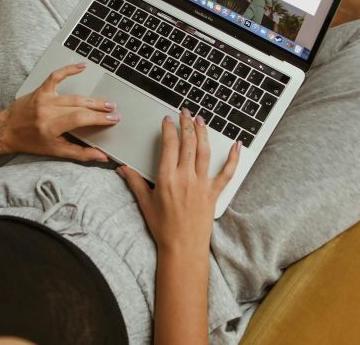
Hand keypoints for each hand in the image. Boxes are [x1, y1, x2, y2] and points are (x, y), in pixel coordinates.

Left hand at [1, 63, 119, 161]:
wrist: (5, 130)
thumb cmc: (29, 142)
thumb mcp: (55, 151)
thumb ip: (80, 154)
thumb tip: (102, 157)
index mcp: (50, 127)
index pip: (80, 118)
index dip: (99, 118)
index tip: (112, 120)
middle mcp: (47, 111)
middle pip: (80, 106)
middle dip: (100, 109)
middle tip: (114, 111)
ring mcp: (44, 98)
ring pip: (73, 96)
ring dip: (92, 99)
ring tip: (106, 102)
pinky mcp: (40, 90)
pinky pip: (56, 76)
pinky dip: (69, 70)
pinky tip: (82, 66)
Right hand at [119, 108, 240, 254]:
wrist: (183, 248)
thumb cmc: (164, 228)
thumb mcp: (145, 204)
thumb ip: (134, 183)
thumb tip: (122, 169)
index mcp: (167, 178)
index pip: (169, 146)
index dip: (169, 129)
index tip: (168, 120)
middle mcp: (185, 177)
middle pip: (188, 143)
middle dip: (186, 124)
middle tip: (185, 112)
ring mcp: (202, 184)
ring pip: (204, 151)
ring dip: (203, 133)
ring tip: (201, 120)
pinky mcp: (214, 193)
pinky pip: (227, 172)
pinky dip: (233, 158)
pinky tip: (237, 145)